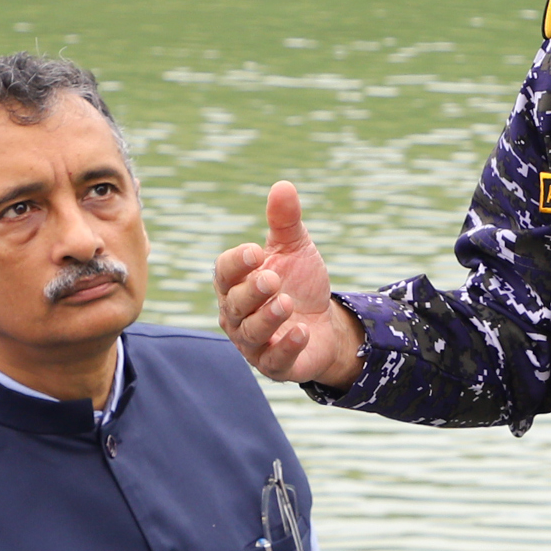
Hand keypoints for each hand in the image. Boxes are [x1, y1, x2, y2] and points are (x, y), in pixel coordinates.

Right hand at [214, 182, 362, 388]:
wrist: (326, 323)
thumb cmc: (300, 283)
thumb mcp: (295, 249)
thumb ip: (285, 222)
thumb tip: (283, 186)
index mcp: (235, 283)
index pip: (224, 272)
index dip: (237, 263)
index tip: (256, 251)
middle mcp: (237, 314)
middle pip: (235, 304)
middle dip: (252, 291)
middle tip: (272, 279)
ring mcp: (253, 342)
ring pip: (251, 332)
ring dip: (268, 317)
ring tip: (286, 303)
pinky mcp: (274, 364)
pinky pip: (273, 359)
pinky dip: (286, 346)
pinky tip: (301, 332)